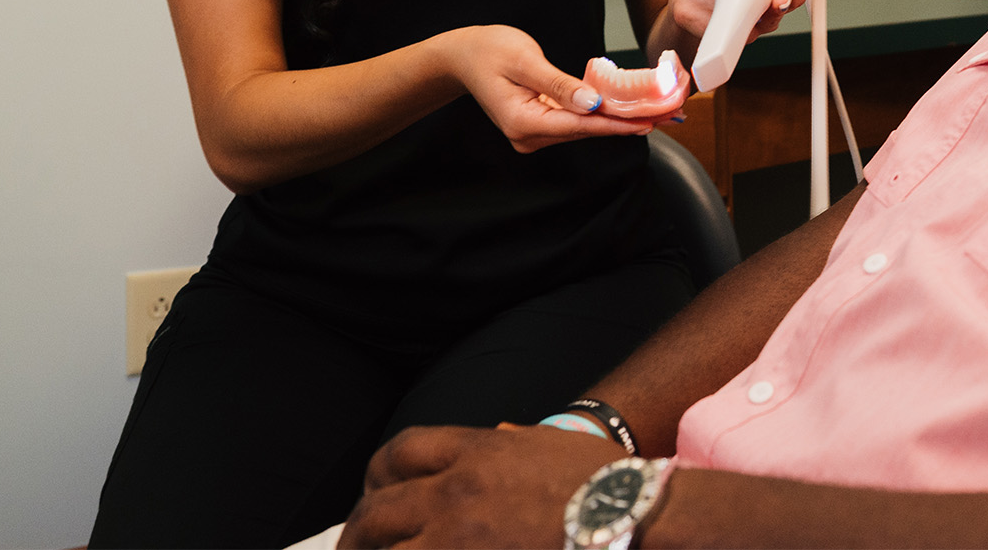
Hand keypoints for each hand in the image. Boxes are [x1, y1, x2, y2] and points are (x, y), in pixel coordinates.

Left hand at [343, 424, 620, 548]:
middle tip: (354, 549)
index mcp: (478, 451)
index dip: (378, 476)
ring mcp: (459, 539)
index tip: (374, 496)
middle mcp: (457, 491)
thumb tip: (494, 447)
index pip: (402, 451)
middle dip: (357, 534)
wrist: (633, 520)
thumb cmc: (605, 486)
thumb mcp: (549, 447)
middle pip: (379, 510)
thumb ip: (509, 448)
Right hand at [443, 25, 654, 152]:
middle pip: (585, 130)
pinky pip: (575, 120)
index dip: (616, 124)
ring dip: (616, 119)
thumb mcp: (525, 60)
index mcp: (523, 123)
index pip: (580, 125)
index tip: (647, 122)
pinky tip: (625, 108)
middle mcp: (529, 136)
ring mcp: (533, 132)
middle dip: (624, 122)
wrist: (462, 55)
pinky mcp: (539, 123)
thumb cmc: (488, 51)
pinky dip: (599, 113)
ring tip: (653, 112)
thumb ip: (560, 84)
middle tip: (663, 116)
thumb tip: (593, 104)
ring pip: (583, 127)